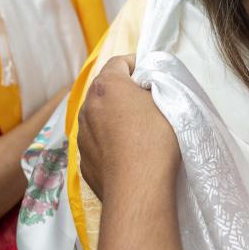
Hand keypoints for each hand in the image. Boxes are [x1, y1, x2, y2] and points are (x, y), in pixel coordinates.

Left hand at [77, 55, 179, 200]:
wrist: (139, 188)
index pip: (119, 61)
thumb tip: (145, 87)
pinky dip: (109, 142)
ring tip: (138, 133)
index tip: (151, 74)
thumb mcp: (166, 102)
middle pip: (106, 90)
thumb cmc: (156, 140)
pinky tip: (128, 154)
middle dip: (124, 92)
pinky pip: (97, 143)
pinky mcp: (83, 161)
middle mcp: (87, 107)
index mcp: (106, 86)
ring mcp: (82, 136)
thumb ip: (152, 87)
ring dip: (114, 118)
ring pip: (99, 118)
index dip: (137, 64)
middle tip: (148, 103)